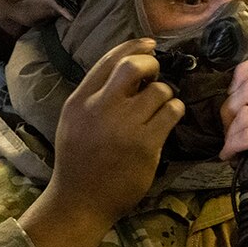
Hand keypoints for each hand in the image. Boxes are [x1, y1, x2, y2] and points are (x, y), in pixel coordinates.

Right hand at [51, 38, 184, 220]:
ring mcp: (124, 126)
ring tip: (160, 109)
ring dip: (165, 96)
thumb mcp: (73, 121)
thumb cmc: (78, 161)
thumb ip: (94, 96)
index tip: (149, 45)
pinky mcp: (145, 145)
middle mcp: (100, 108)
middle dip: (152, 66)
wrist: (80, 201)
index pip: (109, 60)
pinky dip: (174, 111)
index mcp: (80, 101)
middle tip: (155, 78)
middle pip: (134, 66)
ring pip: (160, 91)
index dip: (134, 47)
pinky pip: (171, 112)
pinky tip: (167, 120)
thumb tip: (129, 68)